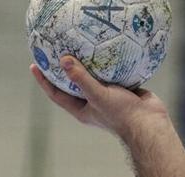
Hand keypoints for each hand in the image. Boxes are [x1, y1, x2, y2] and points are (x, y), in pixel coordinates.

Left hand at [31, 56, 169, 140]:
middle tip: (55, 51)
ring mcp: (107, 96)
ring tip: (79, 45)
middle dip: (64, 69)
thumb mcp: (97, 95)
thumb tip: (63, 60)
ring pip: (93, 77)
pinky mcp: (122, 89)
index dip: (44, 80)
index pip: (55, 93)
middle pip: (72, 83)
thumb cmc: (120, 113)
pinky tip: (107, 48)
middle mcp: (91, 102)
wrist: (149, 122)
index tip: (34, 65)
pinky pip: (112, 73)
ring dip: (88, 63)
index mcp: (80, 109)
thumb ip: (81, 78)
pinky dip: (109, 62)